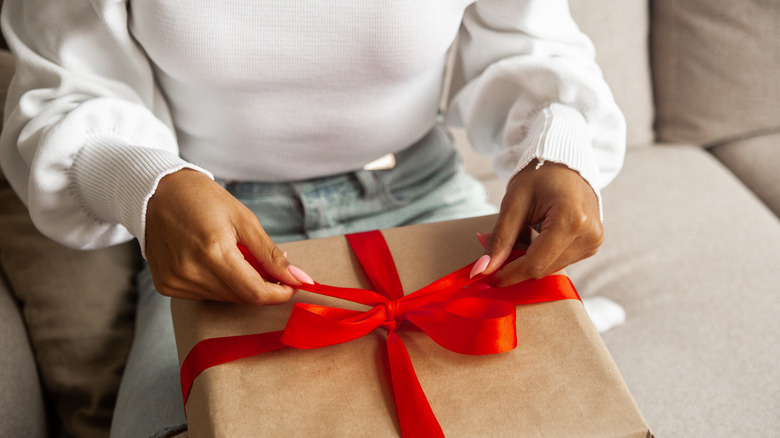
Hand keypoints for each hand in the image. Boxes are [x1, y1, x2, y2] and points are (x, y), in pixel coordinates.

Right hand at [145, 169, 311, 304]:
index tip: (291, 285)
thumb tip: (298, 279)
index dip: (278, 294)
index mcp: (213, 251)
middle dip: (260, 285)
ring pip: (224, 298)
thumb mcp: (244, 219)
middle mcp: (191, 271)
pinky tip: (212, 261)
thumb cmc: (204, 199)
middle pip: (241, 297)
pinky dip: (218, 284)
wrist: (158, 192)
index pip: (254, 293)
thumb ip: (270, 254)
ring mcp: (176, 281)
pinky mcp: (166, 286)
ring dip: (238, 284)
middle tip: (264, 264)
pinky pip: (204, 295)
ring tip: (233, 255)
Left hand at [472, 160, 602, 285]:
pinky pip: (559, 261)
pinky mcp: (592, 245)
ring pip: (550, 268)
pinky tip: (534, 235)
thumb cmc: (539, 176)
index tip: (485, 277)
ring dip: (527, 259)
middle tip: (495, 248)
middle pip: (543, 269)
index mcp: (572, 220)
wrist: (564, 162)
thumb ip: (500, 239)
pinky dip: (540, 255)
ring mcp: (593, 242)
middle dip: (515, 264)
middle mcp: (589, 235)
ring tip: (519, 232)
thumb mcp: (513, 203)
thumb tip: (482, 270)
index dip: (508, 274)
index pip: (535, 264)